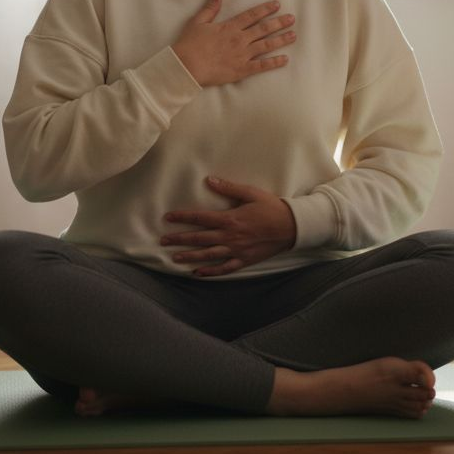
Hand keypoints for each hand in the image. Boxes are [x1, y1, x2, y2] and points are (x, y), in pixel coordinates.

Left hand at [159, 176, 297, 275]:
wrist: (291, 226)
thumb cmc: (271, 207)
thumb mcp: (251, 193)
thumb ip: (229, 188)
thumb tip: (209, 180)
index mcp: (230, 219)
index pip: (200, 218)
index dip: (183, 218)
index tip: (168, 218)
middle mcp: (230, 236)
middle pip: (200, 238)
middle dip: (180, 239)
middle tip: (163, 241)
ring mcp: (236, 250)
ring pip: (208, 255)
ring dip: (190, 257)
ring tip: (175, 258)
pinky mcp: (244, 260)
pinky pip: (224, 268)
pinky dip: (210, 272)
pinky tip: (198, 273)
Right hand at [171, 0, 296, 86]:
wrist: (187, 66)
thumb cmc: (189, 44)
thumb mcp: (197, 22)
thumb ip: (210, 8)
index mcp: (230, 27)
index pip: (252, 15)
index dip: (265, 9)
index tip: (277, 4)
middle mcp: (239, 39)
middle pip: (264, 29)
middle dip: (279, 22)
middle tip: (292, 18)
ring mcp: (242, 55)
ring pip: (267, 45)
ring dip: (281, 39)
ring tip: (293, 35)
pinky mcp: (242, 70)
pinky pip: (262, 66)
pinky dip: (274, 63)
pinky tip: (285, 59)